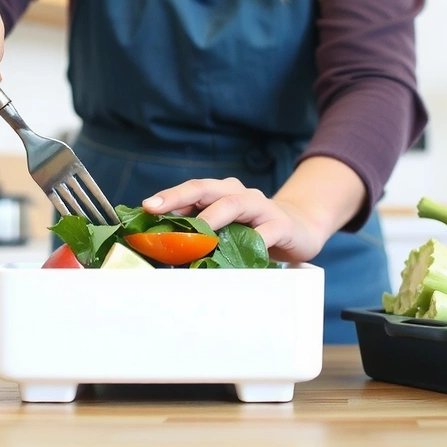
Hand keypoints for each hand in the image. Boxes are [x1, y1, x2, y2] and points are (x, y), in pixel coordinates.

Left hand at [142, 177, 331, 262]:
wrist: (299, 230)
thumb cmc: (253, 231)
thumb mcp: (225, 229)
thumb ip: (199, 232)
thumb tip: (162, 248)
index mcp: (222, 192)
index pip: (192, 189)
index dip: (169, 196)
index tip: (146, 206)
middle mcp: (239, 194)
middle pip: (207, 189)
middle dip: (179, 197)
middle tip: (157, 209)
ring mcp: (261, 207)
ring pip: (233, 205)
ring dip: (212, 218)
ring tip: (194, 233)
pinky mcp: (281, 225)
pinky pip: (264, 233)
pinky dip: (250, 243)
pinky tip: (237, 257)